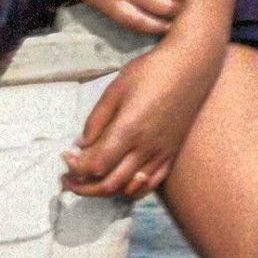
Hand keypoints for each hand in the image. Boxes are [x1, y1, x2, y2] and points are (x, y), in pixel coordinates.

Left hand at [64, 38, 224, 198]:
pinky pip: (151, 183)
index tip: (65, 157)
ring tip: (89, 182)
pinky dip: (132, 189)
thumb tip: (80, 145)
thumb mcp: (115, 89)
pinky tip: (119, 181)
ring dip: (105, 190)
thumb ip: (96, 120)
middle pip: (110, 184)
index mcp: (128, 130)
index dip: (75, 168)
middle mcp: (146, 148)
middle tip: (67, 180)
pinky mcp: (173, 153)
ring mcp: (162, 153)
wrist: (192, 66)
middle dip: (84, 187)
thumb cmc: (150, 72)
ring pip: (130, 188)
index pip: (96, 165)